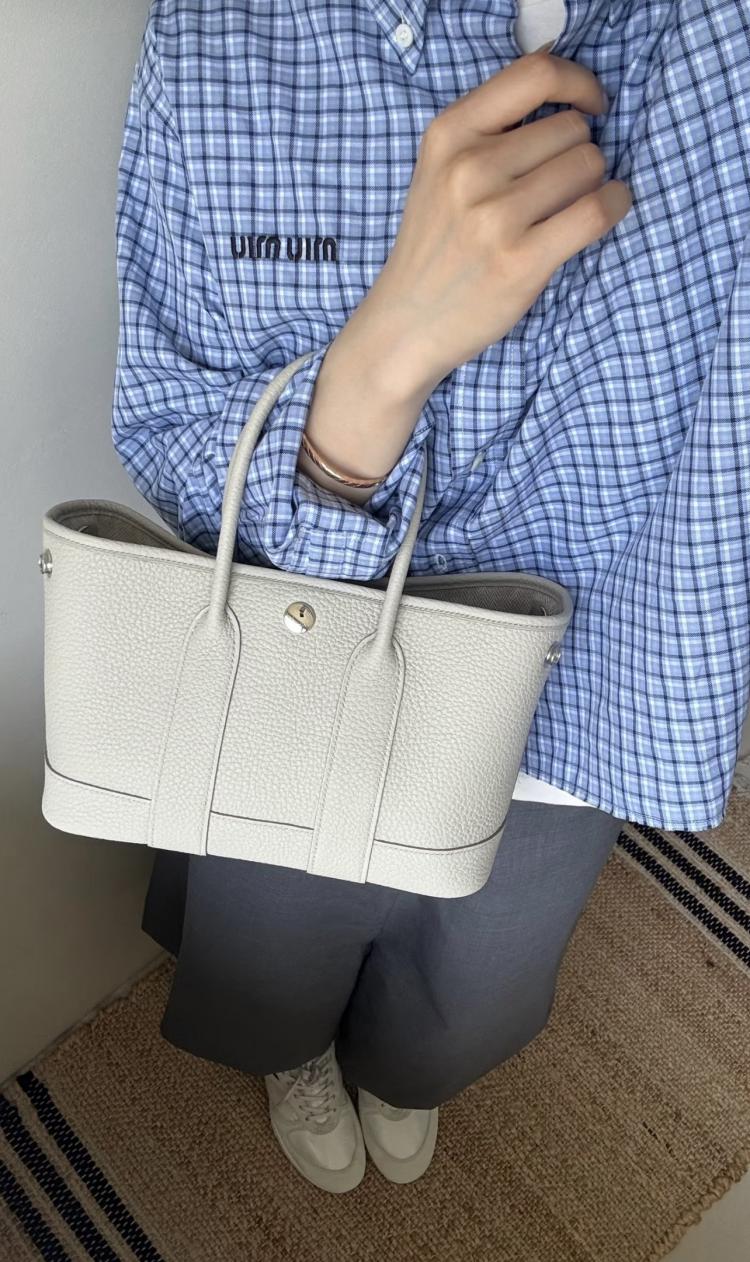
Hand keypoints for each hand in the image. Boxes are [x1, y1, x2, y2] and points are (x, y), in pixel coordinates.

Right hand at [356, 48, 631, 392]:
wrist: (406, 323)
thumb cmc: (436, 246)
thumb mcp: (440, 170)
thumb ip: (490, 129)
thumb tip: (565, 88)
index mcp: (449, 134)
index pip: (535, 75)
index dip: (579, 82)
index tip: (592, 106)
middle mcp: (469, 168)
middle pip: (572, 129)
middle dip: (579, 153)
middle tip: (560, 187)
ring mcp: (494, 216)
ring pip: (588, 166)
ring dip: (592, 184)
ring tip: (566, 209)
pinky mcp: (520, 260)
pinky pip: (596, 211)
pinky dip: (615, 205)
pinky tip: (606, 210)